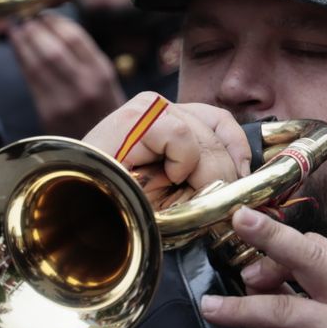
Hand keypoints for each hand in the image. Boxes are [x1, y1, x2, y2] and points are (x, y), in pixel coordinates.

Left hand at [11, 13, 127, 136]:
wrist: (104, 155)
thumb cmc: (103, 116)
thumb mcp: (106, 85)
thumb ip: (87, 61)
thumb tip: (57, 30)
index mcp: (103, 74)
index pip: (76, 37)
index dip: (56, 22)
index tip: (44, 14)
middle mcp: (87, 85)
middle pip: (55, 46)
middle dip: (36, 28)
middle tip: (25, 17)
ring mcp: (67, 100)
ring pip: (40, 61)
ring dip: (25, 41)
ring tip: (17, 28)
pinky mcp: (50, 113)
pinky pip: (32, 79)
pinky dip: (22, 59)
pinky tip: (17, 48)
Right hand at [83, 93, 250, 206]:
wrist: (80, 219)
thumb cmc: (124, 210)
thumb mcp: (177, 194)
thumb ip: (207, 174)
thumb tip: (245, 171)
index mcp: (168, 125)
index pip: (219, 120)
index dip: (236, 147)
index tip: (243, 175)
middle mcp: (159, 110)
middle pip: (216, 131)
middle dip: (219, 172)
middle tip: (202, 199)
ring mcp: (147, 108)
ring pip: (203, 136)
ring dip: (197, 174)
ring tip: (172, 191)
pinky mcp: (136, 114)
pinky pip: (182, 135)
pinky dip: (179, 162)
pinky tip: (160, 176)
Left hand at [199, 208, 326, 327]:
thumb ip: (315, 303)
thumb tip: (261, 282)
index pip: (321, 249)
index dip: (283, 240)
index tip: (253, 235)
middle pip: (308, 260)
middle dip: (271, 236)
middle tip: (239, 222)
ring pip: (282, 310)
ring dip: (239, 308)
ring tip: (211, 308)